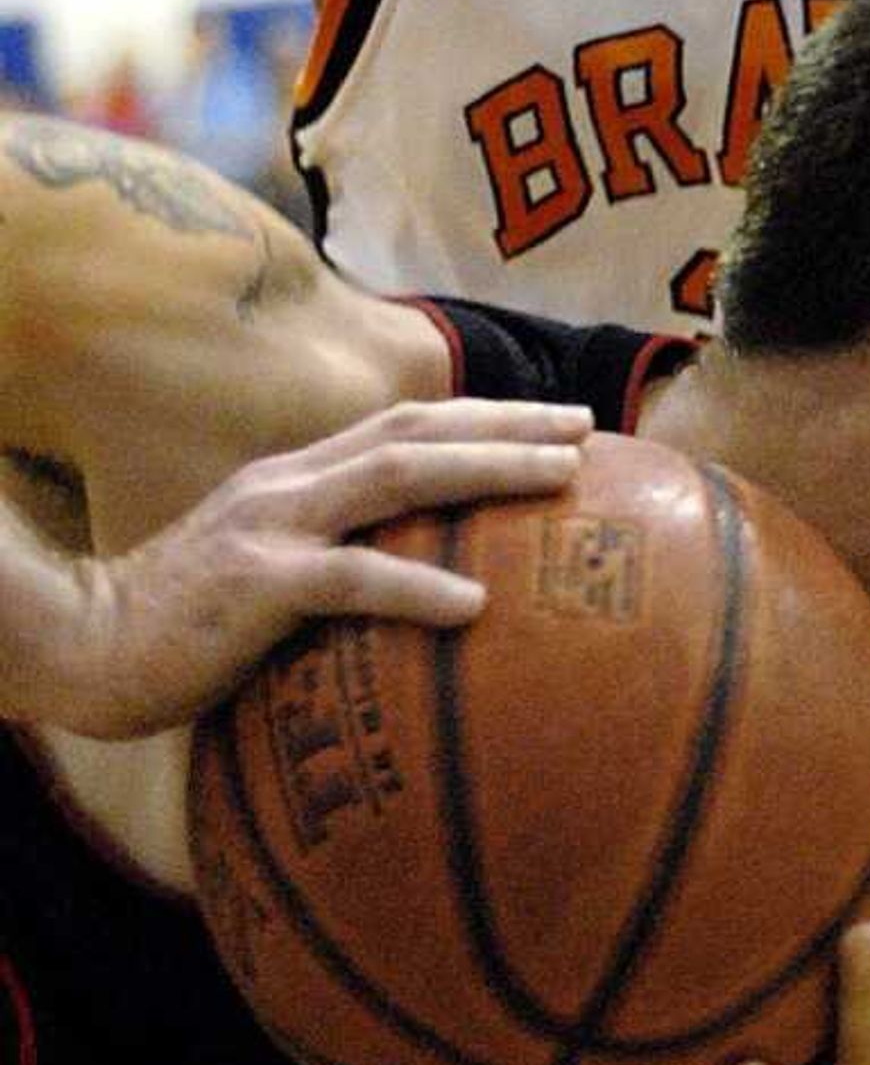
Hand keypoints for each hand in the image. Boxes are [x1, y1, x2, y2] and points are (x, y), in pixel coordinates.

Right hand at [54, 399, 591, 737]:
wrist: (85, 647)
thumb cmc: (185, 628)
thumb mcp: (271, 576)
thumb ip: (337, 564)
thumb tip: (431, 590)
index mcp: (298, 479)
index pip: (407, 427)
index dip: (488, 417)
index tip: (563, 424)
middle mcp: (291, 484)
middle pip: (417, 431)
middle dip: (508, 423)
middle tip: (588, 428)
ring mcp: (272, 527)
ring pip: (397, 479)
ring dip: (486, 469)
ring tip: (561, 477)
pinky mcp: (253, 586)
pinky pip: (348, 580)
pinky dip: (415, 587)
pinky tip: (475, 605)